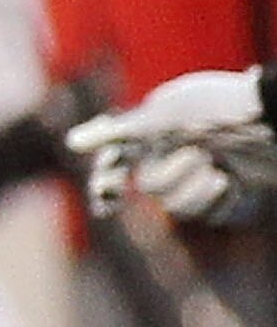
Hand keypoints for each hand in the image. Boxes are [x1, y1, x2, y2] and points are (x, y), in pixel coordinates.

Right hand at [66, 66, 276, 224]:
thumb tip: (71, 142)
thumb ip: (118, 133)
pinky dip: (221, 201)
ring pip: (177, 207)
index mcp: (156, 132)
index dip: (107, 182)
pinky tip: (234, 181)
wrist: (274, 119)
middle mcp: (175, 157)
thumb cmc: (221, 110)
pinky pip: (209, 216)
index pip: (118, 160)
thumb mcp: (164, 117)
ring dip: (198, 189)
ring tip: (220, 167)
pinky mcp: (226, 201)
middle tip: (200, 153)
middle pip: (150, 187)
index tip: (107, 201)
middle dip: (173, 174)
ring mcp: (200, 180)